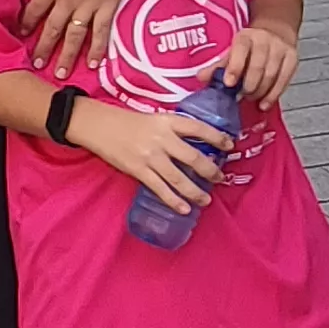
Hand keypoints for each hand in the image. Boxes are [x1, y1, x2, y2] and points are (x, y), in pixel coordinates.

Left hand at [19, 0, 130, 70]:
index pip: (34, 9)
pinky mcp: (108, 5)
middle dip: (43, 48)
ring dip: (67, 56)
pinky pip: (102, 31)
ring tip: (61, 73)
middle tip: (37, 63)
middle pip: (52, 29)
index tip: (22, 33)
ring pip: (75, 36)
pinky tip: (93, 63)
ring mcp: (89, 5)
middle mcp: (68, 0)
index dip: (27, 22)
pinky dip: (98, 48)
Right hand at [70, 97, 229, 216]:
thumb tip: (195, 144)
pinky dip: (174, 201)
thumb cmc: (127, 122)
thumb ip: (173, 130)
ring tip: (205, 200)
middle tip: (220, 179)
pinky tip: (184, 208)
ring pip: (180, 178)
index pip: (199, 128)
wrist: (98, 126)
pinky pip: (161, 189)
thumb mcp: (154, 118)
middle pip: (194, 157)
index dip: (217, 137)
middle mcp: (162, 138)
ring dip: (196, 191)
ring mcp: (151, 156)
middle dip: (211, 171)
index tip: (230, 145)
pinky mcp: (138, 170)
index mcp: (168, 121)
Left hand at [216, 32, 297, 106]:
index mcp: (246, 37)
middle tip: (240, 96)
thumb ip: (217, 66)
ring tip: (251, 99)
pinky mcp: (292, 58)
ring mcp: (280, 49)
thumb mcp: (232, 51)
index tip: (228, 84)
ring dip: (260, 92)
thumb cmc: (250, 46)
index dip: (235, 68)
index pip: (241, 50)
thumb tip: (201, 78)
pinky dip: (273, 95)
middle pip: (258, 66)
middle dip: (248, 85)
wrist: (276, 31)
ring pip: (271, 75)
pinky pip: (284, 80)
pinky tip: (264, 104)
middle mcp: (264, 40)